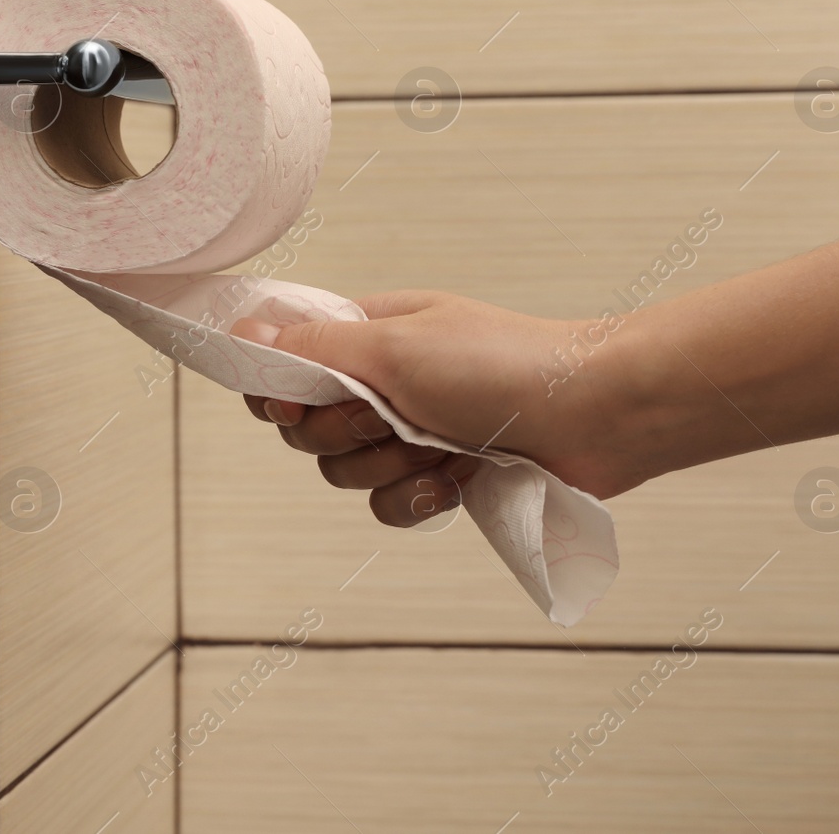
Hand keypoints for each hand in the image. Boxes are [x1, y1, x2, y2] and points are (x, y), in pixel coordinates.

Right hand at [234, 290, 650, 527]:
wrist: (596, 415)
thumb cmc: (504, 363)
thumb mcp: (396, 347)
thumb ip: (314, 350)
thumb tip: (242, 333)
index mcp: (366, 334)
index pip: (285, 364)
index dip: (278, 393)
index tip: (293, 405)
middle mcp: (382, 382)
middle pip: (308, 429)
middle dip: (346, 435)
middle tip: (394, 417)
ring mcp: (411, 431)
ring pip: (345, 473)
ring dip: (389, 467)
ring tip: (440, 446)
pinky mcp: (440, 476)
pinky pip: (387, 505)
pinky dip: (415, 499)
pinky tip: (452, 483)